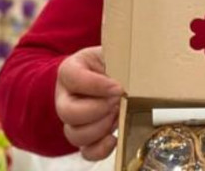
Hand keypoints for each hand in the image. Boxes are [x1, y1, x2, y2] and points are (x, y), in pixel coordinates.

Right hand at [56, 46, 123, 160]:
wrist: (107, 74)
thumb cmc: (110, 62)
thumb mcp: (112, 52)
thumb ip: (119, 56)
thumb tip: (139, 68)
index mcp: (69, 70)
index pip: (72, 77)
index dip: (95, 85)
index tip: (118, 87)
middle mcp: (65, 97)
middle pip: (68, 112)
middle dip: (98, 109)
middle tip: (119, 101)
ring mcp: (72, 120)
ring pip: (75, 134)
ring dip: (100, 128)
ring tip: (118, 114)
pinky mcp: (84, 137)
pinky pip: (85, 151)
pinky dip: (100, 149)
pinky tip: (114, 137)